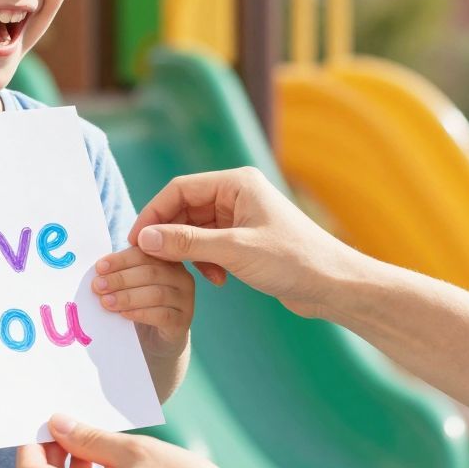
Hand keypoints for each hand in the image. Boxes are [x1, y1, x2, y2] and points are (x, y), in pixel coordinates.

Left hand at [92, 246, 194, 346]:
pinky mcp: (182, 320)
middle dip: (121, 278)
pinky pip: (162, 315)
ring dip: (127, 297)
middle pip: (151, 272)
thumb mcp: (130, 284)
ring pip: (157, 293)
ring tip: (106, 302)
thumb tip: (100, 269)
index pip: (145, 253)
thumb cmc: (139, 304)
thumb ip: (120, 272)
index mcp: (167, 259)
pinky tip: (124, 314)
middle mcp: (181, 276)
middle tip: (99, 286)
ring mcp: (185, 299)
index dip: (121, 259)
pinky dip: (140, 313)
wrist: (155, 338)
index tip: (100, 267)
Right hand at [127, 167, 360, 319]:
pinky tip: (214, 280)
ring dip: (187, 252)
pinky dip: (204, 261)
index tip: (136, 242)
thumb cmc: (293, 260)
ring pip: (196, 229)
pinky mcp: (246, 239)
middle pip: (185, 208)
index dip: (153, 214)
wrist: (333, 285)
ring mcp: (242, 216)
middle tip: (151, 262)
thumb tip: (145, 238)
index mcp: (237, 183)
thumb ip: (188, 243)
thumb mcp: (234, 251)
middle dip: (168, 236)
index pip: (179, 190)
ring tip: (185, 274)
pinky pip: (210, 244)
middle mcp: (238, 194)